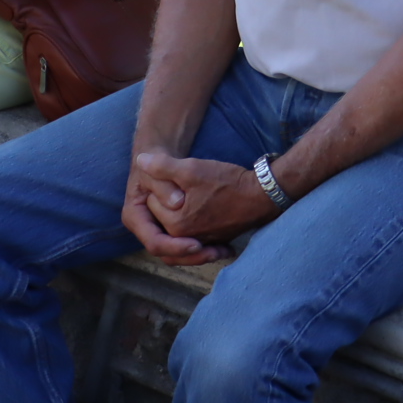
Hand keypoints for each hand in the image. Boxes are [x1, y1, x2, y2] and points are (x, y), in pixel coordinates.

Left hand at [120, 149, 277, 263]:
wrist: (261, 196)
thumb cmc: (228, 182)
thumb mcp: (193, 169)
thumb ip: (162, 166)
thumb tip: (141, 161)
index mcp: (175, 224)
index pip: (151, 202)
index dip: (161, 185)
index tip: (177, 177)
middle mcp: (185, 239)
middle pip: (161, 216)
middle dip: (167, 200)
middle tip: (185, 185)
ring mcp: (200, 242)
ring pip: (175, 226)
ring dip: (176, 213)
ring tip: (187, 196)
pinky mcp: (213, 242)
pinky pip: (192, 237)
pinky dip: (191, 225)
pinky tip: (198, 210)